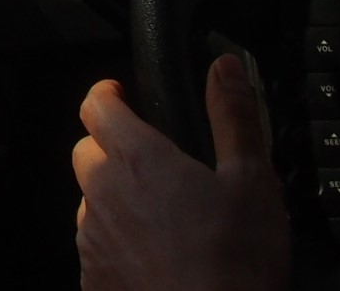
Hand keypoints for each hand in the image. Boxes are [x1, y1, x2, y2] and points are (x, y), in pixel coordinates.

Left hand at [72, 56, 289, 290]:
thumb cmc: (233, 267)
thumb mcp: (252, 182)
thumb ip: (234, 116)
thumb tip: (224, 69)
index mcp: (138, 161)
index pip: (96, 105)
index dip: (107, 93)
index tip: (120, 93)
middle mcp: (103, 196)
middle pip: (87, 151)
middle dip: (111, 146)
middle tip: (151, 159)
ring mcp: (92, 242)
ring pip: (90, 201)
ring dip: (114, 198)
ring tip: (162, 216)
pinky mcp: (92, 280)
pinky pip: (95, 247)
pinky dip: (116, 243)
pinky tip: (155, 257)